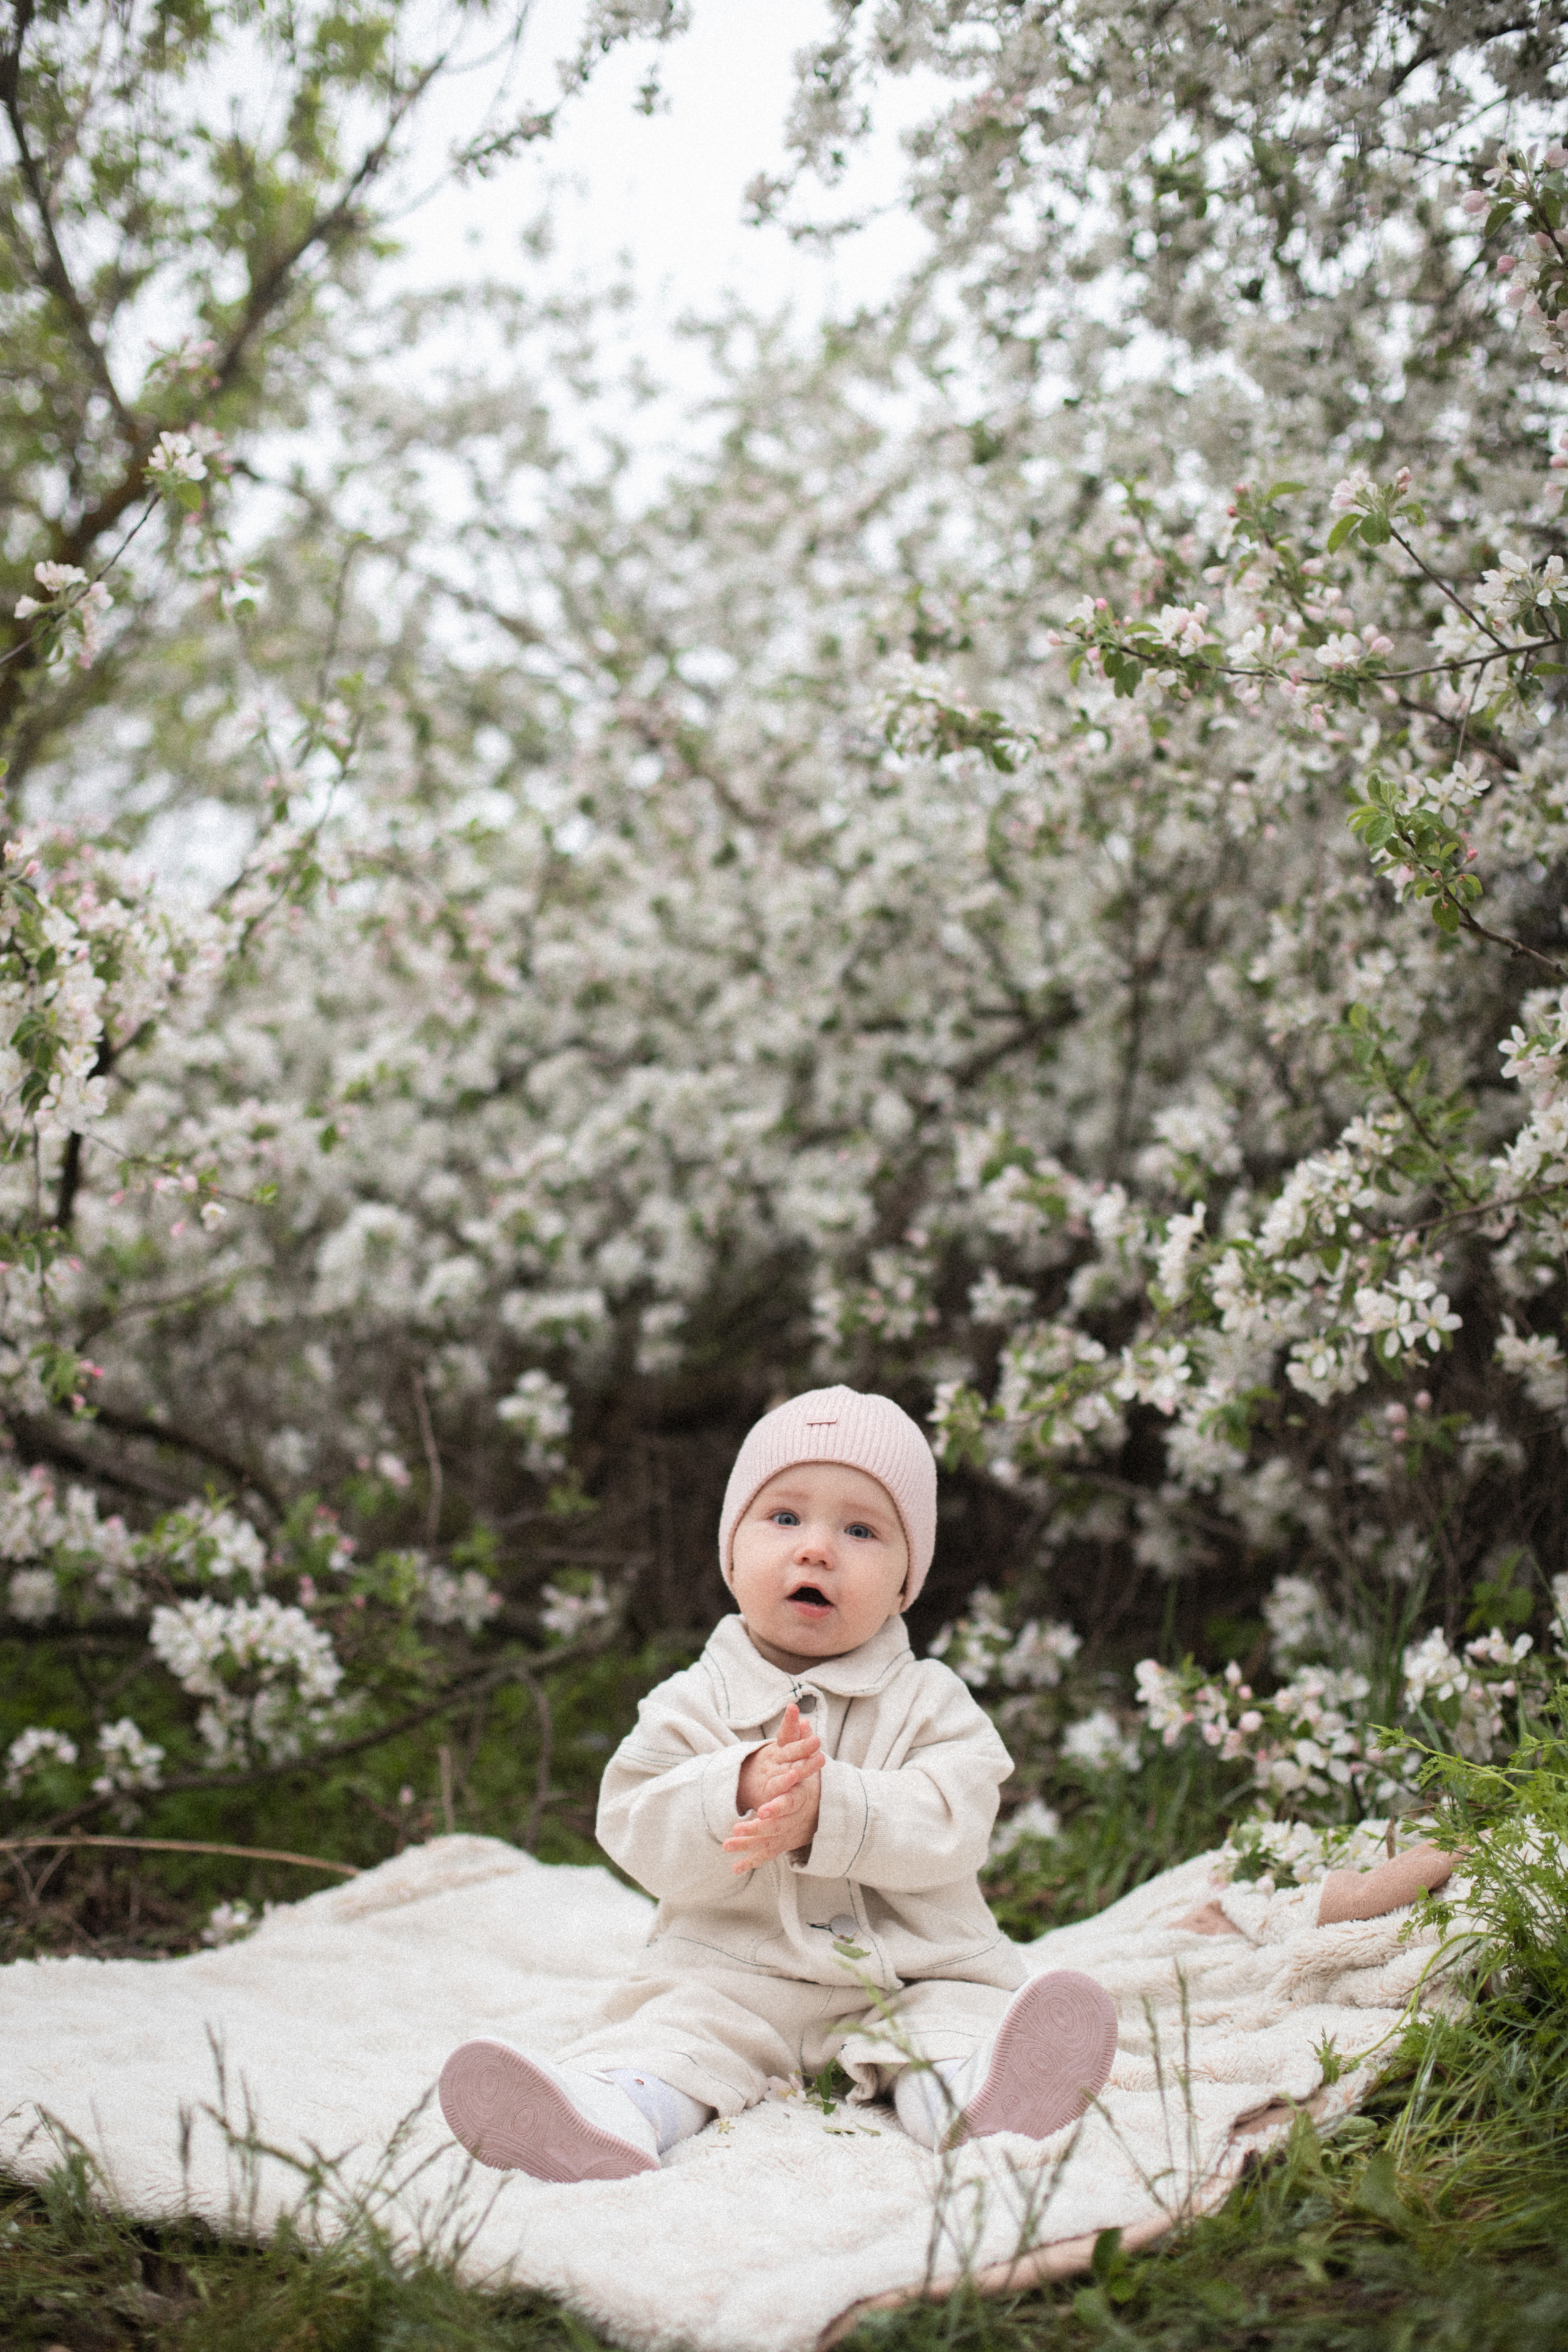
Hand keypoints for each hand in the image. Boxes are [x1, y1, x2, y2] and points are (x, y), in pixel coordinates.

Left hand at [724, 1702, 823, 1872]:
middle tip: (736, 1830)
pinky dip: (751, 1862)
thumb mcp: (803, 1753)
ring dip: (747, 1845)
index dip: (776, 1806)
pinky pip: (766, 1854)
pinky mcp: (781, 1842)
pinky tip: (733, 1870)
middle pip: (775, 1826)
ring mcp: (788, 1832)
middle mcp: (794, 1816)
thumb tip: (793, 1707)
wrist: (820, 1803)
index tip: (761, 1811)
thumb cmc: (807, 1774)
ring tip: (726, 1845)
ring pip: (767, 1841)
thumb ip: (795, 1734)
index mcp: (800, 1796)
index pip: (788, 1802)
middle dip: (756, 1830)